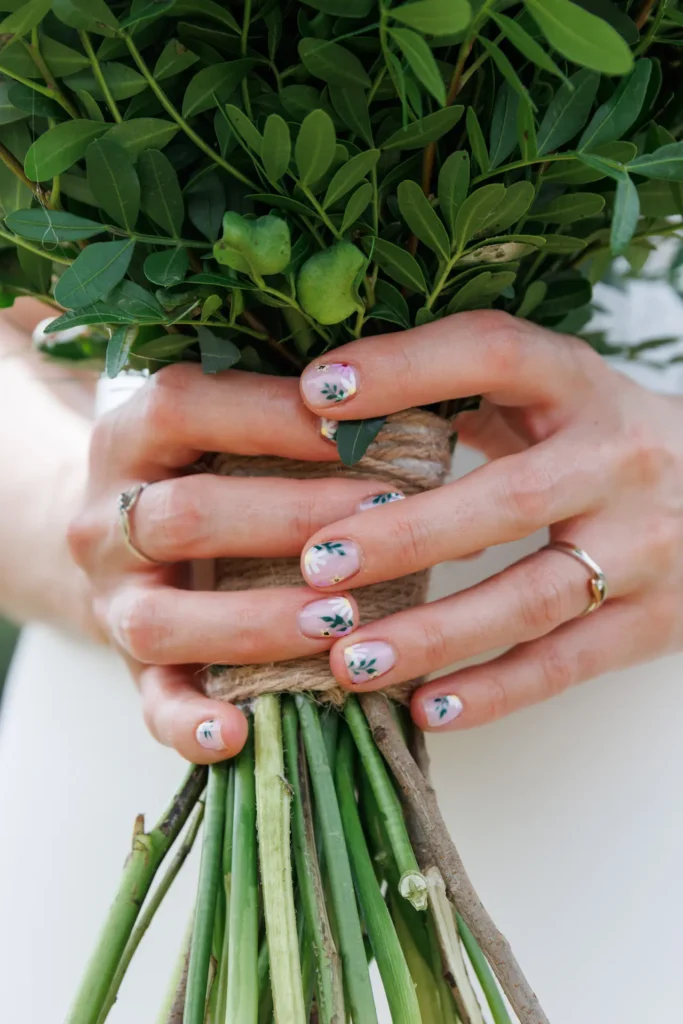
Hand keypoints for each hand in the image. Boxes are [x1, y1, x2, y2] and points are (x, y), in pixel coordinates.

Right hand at [67, 363, 386, 762]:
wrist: (125, 539)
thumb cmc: (208, 470)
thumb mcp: (227, 428)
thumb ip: (292, 421)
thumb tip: (424, 422)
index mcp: (131, 436)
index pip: (185, 406)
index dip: (270, 415)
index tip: (358, 429)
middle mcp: (107, 517)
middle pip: (185, 515)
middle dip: (288, 519)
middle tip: (381, 520)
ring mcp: (111, 597)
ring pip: (161, 620)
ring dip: (254, 623)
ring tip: (339, 623)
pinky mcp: (127, 664)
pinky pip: (149, 702)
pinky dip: (190, 723)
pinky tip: (239, 733)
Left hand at [297, 311, 682, 730]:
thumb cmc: (605, 441)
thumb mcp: (554, 396)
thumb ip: (468, 395)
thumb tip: (332, 408)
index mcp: (582, 386)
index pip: (493, 354)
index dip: (406, 367)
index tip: (317, 390)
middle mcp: (619, 459)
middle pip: (509, 499)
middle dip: (407, 536)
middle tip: (317, 565)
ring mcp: (647, 544)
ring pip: (534, 596)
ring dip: (437, 633)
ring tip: (350, 660)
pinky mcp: (657, 620)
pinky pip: (569, 663)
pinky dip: (496, 691)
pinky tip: (427, 710)